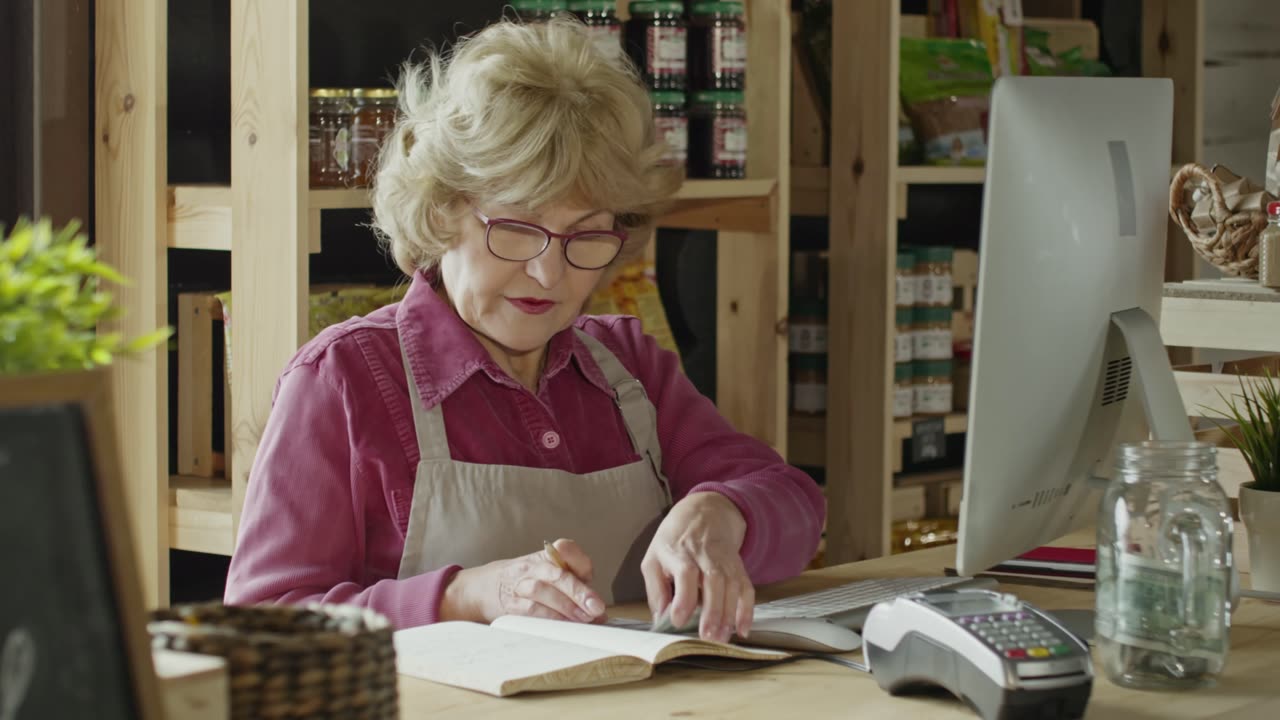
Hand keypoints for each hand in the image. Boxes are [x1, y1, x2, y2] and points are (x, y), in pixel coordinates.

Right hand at [441, 538, 606, 623]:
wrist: (487, 587)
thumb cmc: (530, 581)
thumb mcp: (552, 576)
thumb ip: (577, 590)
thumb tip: (600, 613)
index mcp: (547, 555)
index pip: (565, 548)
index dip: (579, 561)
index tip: (590, 576)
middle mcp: (533, 566)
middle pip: (555, 573)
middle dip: (577, 591)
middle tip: (594, 607)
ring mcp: (519, 584)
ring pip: (541, 590)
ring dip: (564, 606)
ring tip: (581, 619)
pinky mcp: (511, 604)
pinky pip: (529, 610)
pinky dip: (547, 618)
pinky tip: (561, 625)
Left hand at [641, 492, 751, 642]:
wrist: (705, 511)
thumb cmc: (674, 540)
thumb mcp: (654, 558)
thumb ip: (655, 589)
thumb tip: (660, 619)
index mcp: (680, 552)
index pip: (685, 573)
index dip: (683, 598)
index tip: (678, 620)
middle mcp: (705, 555)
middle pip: (714, 580)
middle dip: (712, 611)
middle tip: (707, 636)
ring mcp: (725, 560)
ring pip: (732, 586)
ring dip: (729, 614)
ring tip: (721, 638)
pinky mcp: (738, 566)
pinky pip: (746, 588)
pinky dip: (747, 609)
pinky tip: (742, 629)